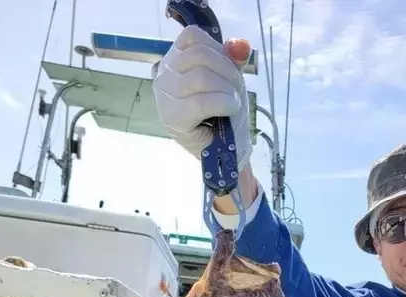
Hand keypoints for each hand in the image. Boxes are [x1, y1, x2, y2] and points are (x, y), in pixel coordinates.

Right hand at [153, 27, 252, 170]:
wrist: (224, 150)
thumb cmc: (223, 113)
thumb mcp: (230, 79)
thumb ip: (233, 60)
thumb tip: (241, 46)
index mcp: (174, 59)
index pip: (193, 37)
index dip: (218, 50)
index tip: (229, 71)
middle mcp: (163, 73)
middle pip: (199, 55)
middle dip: (227, 72)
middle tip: (235, 91)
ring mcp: (164, 96)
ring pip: (200, 77)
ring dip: (227, 90)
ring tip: (232, 103)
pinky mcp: (172, 117)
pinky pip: (200, 102)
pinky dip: (223, 104)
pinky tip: (230, 110)